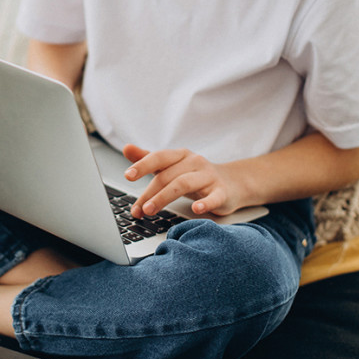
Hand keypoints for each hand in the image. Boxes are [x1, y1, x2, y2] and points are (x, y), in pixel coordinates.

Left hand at [122, 143, 238, 217]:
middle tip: (138, 209)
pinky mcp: (222, 192)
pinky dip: (205, 203)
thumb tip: (126, 148)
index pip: (159, 157)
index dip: (142, 165)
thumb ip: (149, 159)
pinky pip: (213, 197)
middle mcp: (194, 162)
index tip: (128, 176)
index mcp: (180, 155)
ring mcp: (208, 176)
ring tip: (150, 210)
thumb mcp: (172, 166)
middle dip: (149, 193)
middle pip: (167, 176)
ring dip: (164, 198)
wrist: (232, 183)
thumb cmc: (195, 175)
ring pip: (184, 184)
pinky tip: (196, 209)